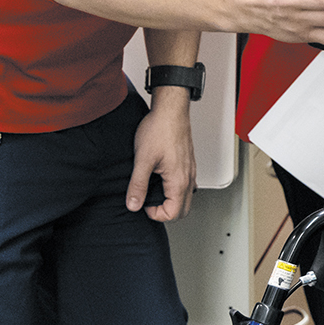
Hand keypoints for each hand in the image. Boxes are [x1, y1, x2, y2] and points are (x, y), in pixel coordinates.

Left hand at [126, 90, 196, 220]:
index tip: (143, 203)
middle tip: (148, 201)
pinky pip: (186, 185)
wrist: (170, 110)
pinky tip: (161, 179)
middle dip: (165, 211)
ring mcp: (190, 169)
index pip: (174, 213)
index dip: (156, 214)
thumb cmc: (160, 129)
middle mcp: (188, 177)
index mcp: (179, 180)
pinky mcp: (188, 162)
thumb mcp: (143, 160)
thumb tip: (133, 205)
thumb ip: (138, 185)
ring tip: (153, 191)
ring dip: (171, 201)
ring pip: (186, 197)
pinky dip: (175, 190)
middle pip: (183, 210)